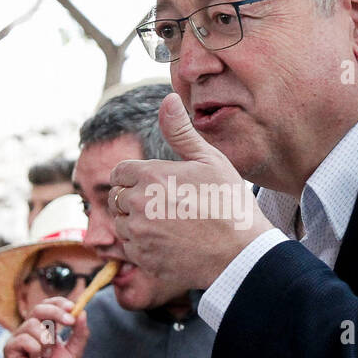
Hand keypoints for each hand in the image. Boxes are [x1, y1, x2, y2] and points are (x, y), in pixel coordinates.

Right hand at [3, 297, 88, 357]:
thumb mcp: (74, 351)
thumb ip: (80, 333)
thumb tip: (82, 312)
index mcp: (46, 327)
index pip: (48, 305)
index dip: (59, 303)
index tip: (72, 307)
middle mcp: (31, 329)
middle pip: (38, 308)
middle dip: (56, 313)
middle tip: (69, 321)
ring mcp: (19, 337)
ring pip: (33, 325)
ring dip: (46, 342)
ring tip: (45, 356)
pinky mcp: (10, 348)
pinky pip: (24, 339)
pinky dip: (35, 351)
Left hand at [108, 94, 273, 290]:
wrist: (240, 253)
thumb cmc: (229, 203)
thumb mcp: (210, 160)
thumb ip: (181, 132)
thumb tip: (168, 99)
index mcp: (150, 175)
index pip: (120, 172)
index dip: (135, 176)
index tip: (153, 184)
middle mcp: (138, 204)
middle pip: (118, 198)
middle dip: (135, 199)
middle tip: (166, 205)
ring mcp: (139, 234)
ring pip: (122, 224)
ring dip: (137, 223)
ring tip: (169, 224)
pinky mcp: (143, 259)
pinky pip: (130, 248)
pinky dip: (143, 246)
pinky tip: (169, 242)